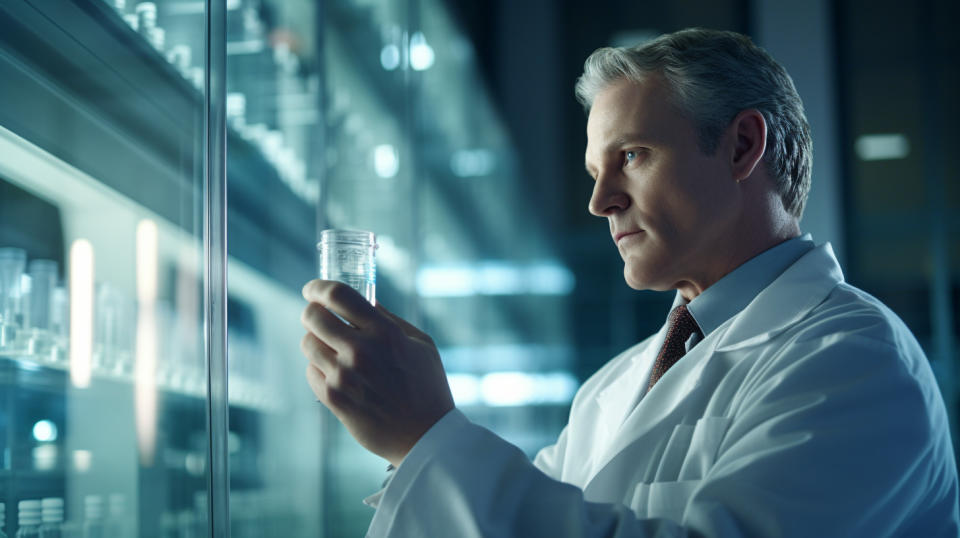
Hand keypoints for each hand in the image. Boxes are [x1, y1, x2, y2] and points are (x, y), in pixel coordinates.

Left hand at [300, 279, 454, 465]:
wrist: (425, 436)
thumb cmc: (428, 387)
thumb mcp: (422, 344)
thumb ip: (391, 320)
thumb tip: (367, 301)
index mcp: (385, 333)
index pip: (338, 295)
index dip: (318, 287)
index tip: (313, 289)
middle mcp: (360, 352)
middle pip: (313, 317)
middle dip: (312, 312)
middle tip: (319, 317)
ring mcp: (344, 376)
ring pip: (307, 344)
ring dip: (316, 341)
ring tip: (332, 349)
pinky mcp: (333, 399)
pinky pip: (311, 371)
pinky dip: (319, 368)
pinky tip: (337, 373)